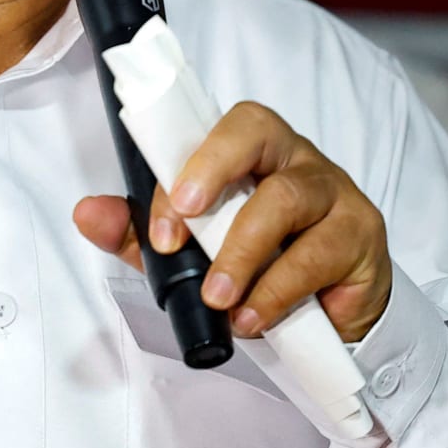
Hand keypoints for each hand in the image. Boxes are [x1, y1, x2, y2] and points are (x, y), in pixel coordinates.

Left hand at [73, 101, 391, 341]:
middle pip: (258, 132)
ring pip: (286, 198)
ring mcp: (334, 192)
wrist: (332, 318)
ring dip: (242, 253)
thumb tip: (87, 214)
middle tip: (180, 236)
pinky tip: (253, 317)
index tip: (162, 223)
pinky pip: (317, 253)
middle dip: (212, 173)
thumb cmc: (260, 266)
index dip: (188, 164)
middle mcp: (295, 158)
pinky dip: (276, 290)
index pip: (218, 129)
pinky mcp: (361, 236)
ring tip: (217, 298)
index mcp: (252, 148)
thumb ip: (140, 234)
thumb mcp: (191, 254)